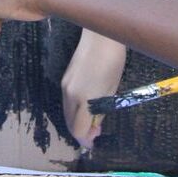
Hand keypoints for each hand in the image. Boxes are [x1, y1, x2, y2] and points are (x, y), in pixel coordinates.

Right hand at [60, 32, 125, 148]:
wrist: (100, 36)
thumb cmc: (112, 62)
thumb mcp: (111, 89)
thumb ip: (101, 110)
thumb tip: (95, 126)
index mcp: (84, 99)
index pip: (79, 130)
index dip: (86, 139)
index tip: (96, 140)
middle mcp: (69, 95)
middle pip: (70, 123)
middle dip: (81, 132)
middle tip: (97, 131)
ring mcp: (65, 86)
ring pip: (67, 112)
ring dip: (77, 121)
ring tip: (94, 119)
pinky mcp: (65, 78)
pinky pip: (67, 101)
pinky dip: (75, 110)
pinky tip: (87, 106)